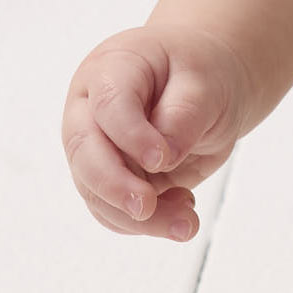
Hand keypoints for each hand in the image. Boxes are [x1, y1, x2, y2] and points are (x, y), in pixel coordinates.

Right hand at [61, 25, 251, 239]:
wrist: (208, 86)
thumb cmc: (202, 71)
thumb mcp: (206, 83)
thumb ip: (183, 116)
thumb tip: (161, 161)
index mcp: (111, 69)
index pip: (108, 105)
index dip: (131, 136)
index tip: (163, 158)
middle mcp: (91, 110)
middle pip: (84, 152)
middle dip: (114, 186)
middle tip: (148, 207)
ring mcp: (96, 147)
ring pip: (95, 192)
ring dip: (137, 218)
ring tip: (187, 221)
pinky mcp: (112, 178)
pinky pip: (113, 211)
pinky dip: (146, 223)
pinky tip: (182, 212)